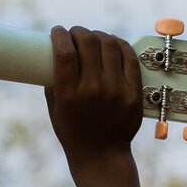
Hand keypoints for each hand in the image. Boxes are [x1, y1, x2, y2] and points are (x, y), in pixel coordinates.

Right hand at [45, 26, 141, 170]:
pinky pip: (129, 57)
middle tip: (74, 33)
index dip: (60, 35)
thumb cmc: (72, 132)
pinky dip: (119, 44)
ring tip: (93, 38)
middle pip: (88, 43)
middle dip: (78, 31)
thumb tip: (54, 52)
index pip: (65, 53)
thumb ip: (53, 81)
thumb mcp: (54, 109)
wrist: (102, 155)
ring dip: (98, 35)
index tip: (57, 31)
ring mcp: (117, 90)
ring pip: (110, 45)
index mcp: (69, 95)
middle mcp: (93, 90)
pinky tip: (111, 43)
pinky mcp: (134, 92)